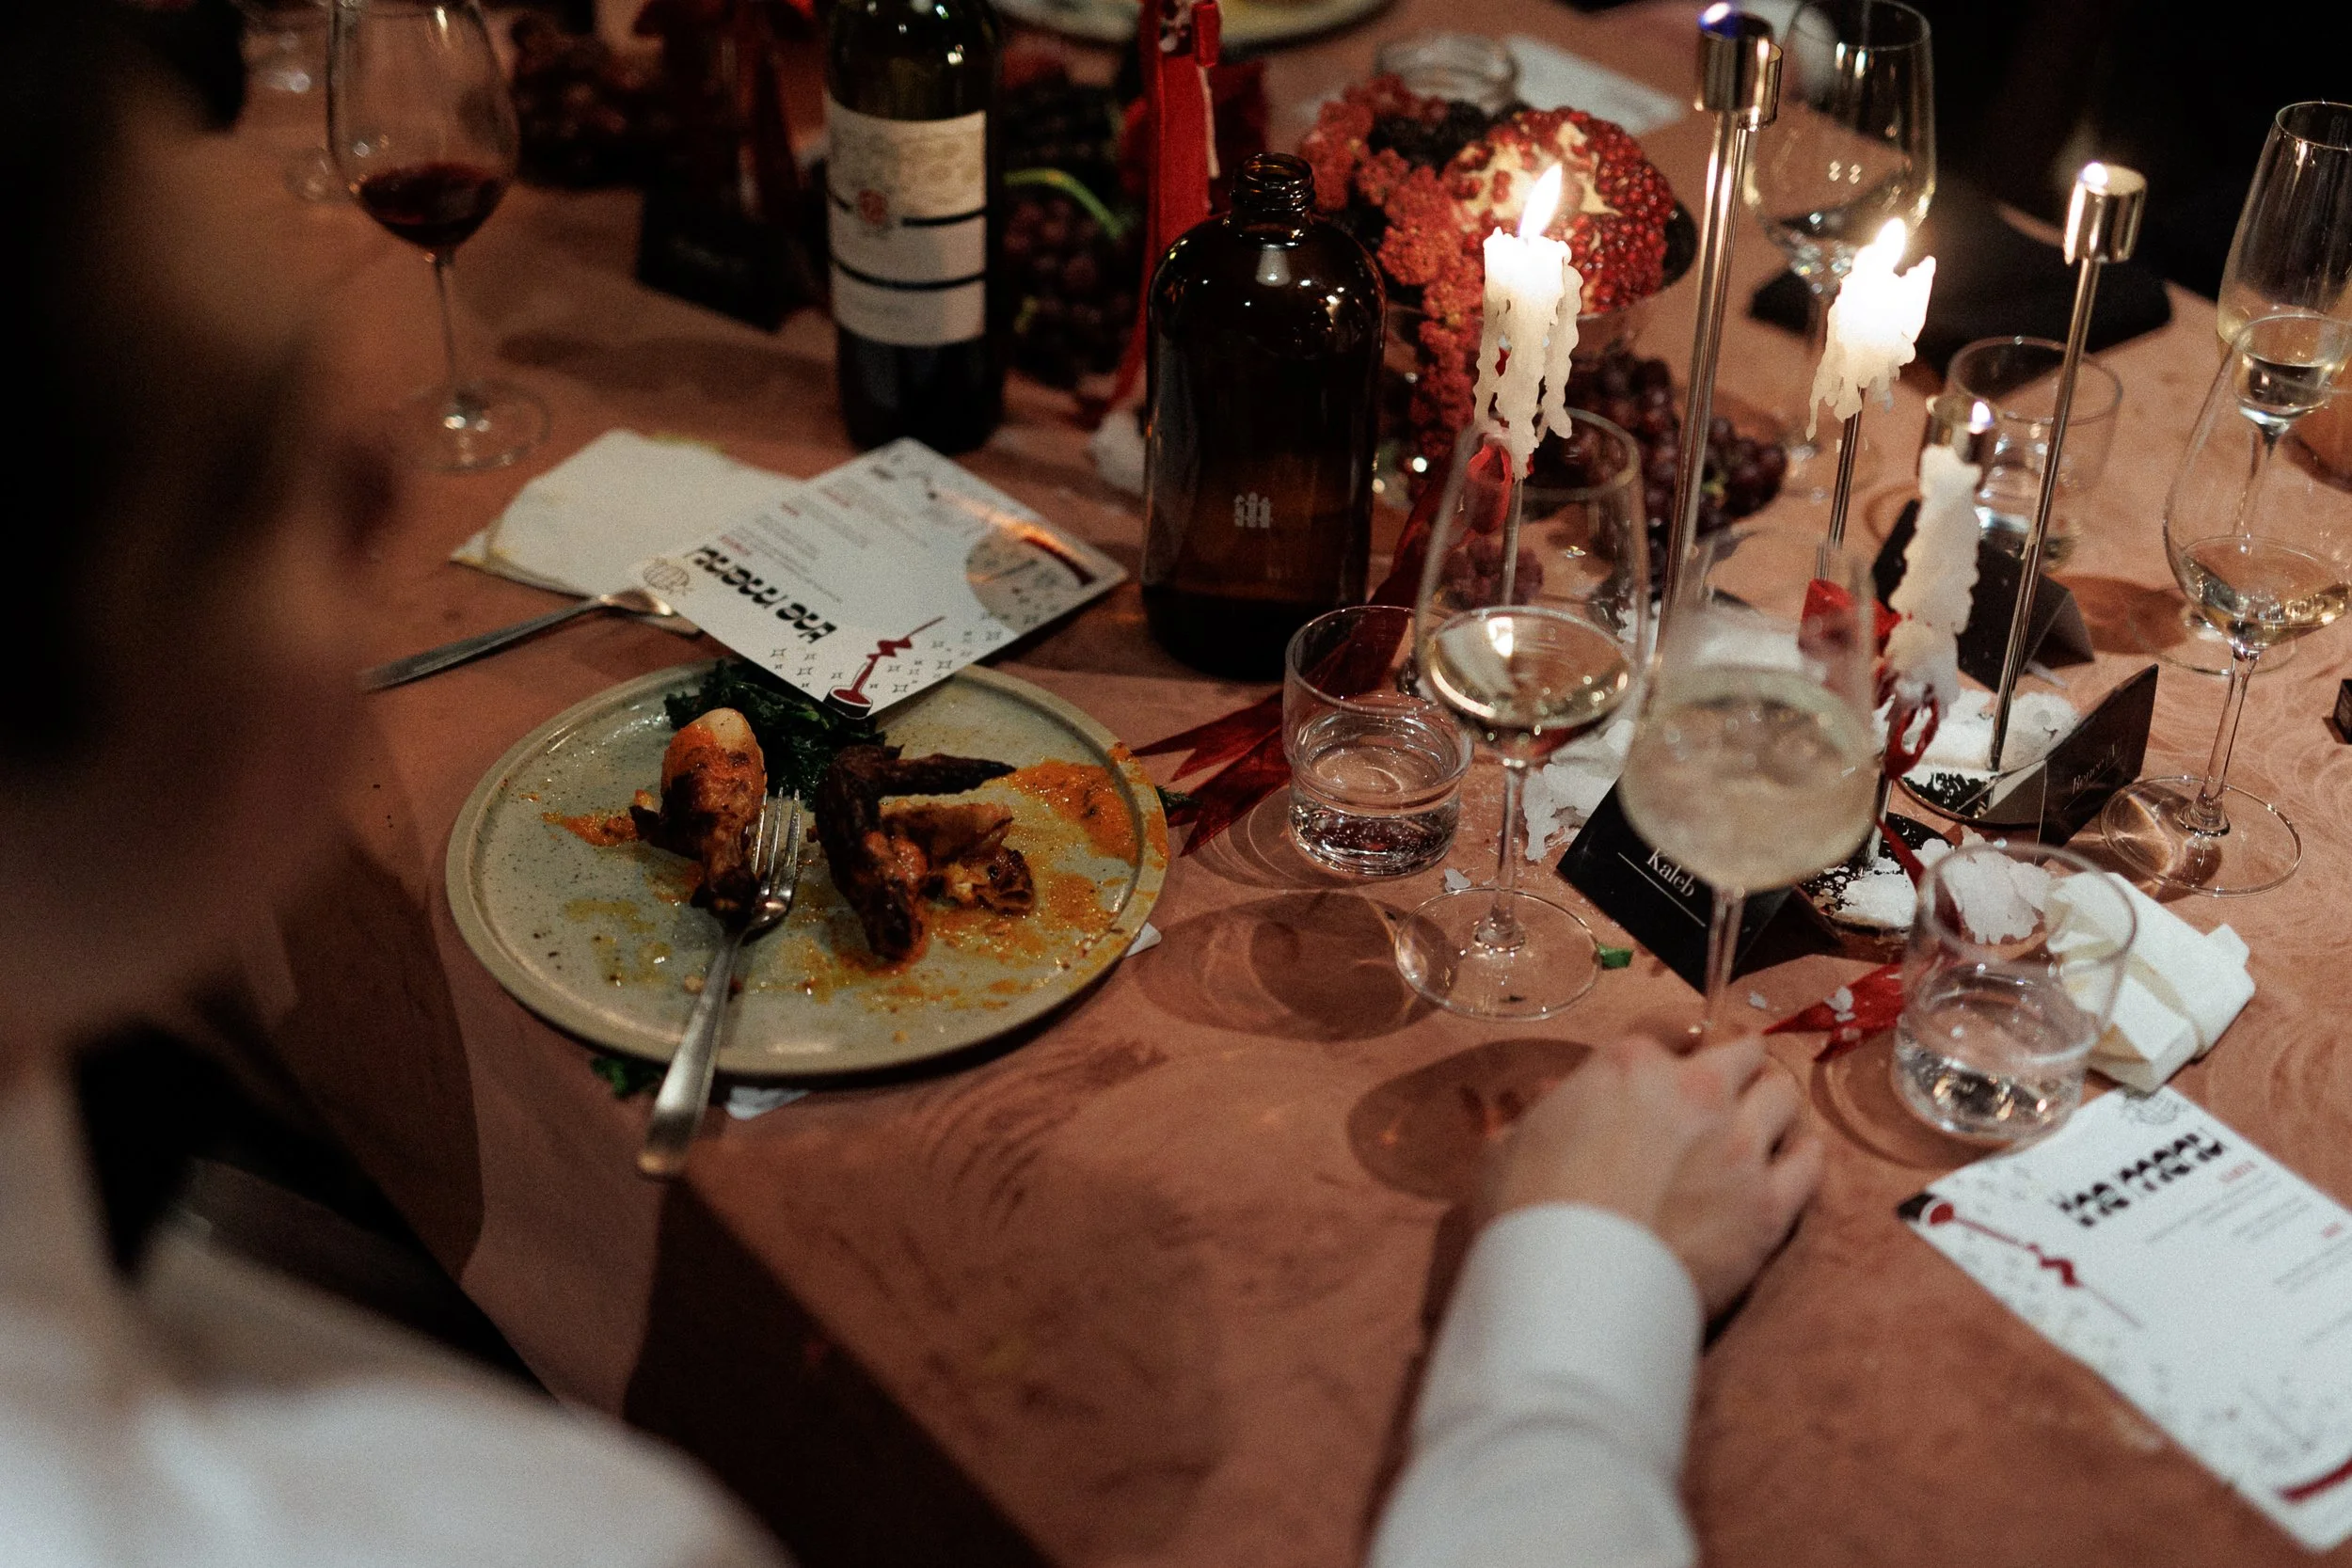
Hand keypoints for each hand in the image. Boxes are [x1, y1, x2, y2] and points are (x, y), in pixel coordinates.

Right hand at [1482, 1033, 1822, 1315]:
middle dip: (1736, 1066)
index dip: (1679, 1042)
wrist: (1576, 1287)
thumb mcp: (1512, 1144)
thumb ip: (1548, 1112)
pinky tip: (1788, 1163)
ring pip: (1785, 1096)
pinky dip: (1801, 1155)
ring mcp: (1740, 1147)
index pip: (1674, 1025)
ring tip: (1758, 1125)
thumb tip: (1558, 1101)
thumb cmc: (1529, 1212)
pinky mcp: (1769, 1207)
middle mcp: (1697, 1091)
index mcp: (1630, 1066)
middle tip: (1724, 1091)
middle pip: (1745, 1052)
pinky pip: (1810, 1162)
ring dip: (1771, 1105)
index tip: (1679, 1060)